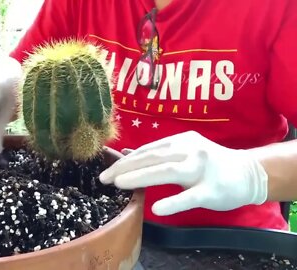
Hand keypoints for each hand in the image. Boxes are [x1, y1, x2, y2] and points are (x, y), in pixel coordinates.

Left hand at [99, 131, 267, 215]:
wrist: (249, 173)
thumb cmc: (210, 163)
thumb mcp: (184, 151)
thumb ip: (159, 154)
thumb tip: (127, 155)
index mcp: (180, 141)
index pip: (147, 150)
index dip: (125, 160)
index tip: (106, 170)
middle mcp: (189, 150)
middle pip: (152, 157)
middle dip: (125, 167)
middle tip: (104, 178)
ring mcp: (201, 169)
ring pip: (167, 171)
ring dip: (140, 177)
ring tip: (119, 184)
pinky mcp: (212, 190)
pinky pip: (190, 196)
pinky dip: (173, 202)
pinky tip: (156, 208)